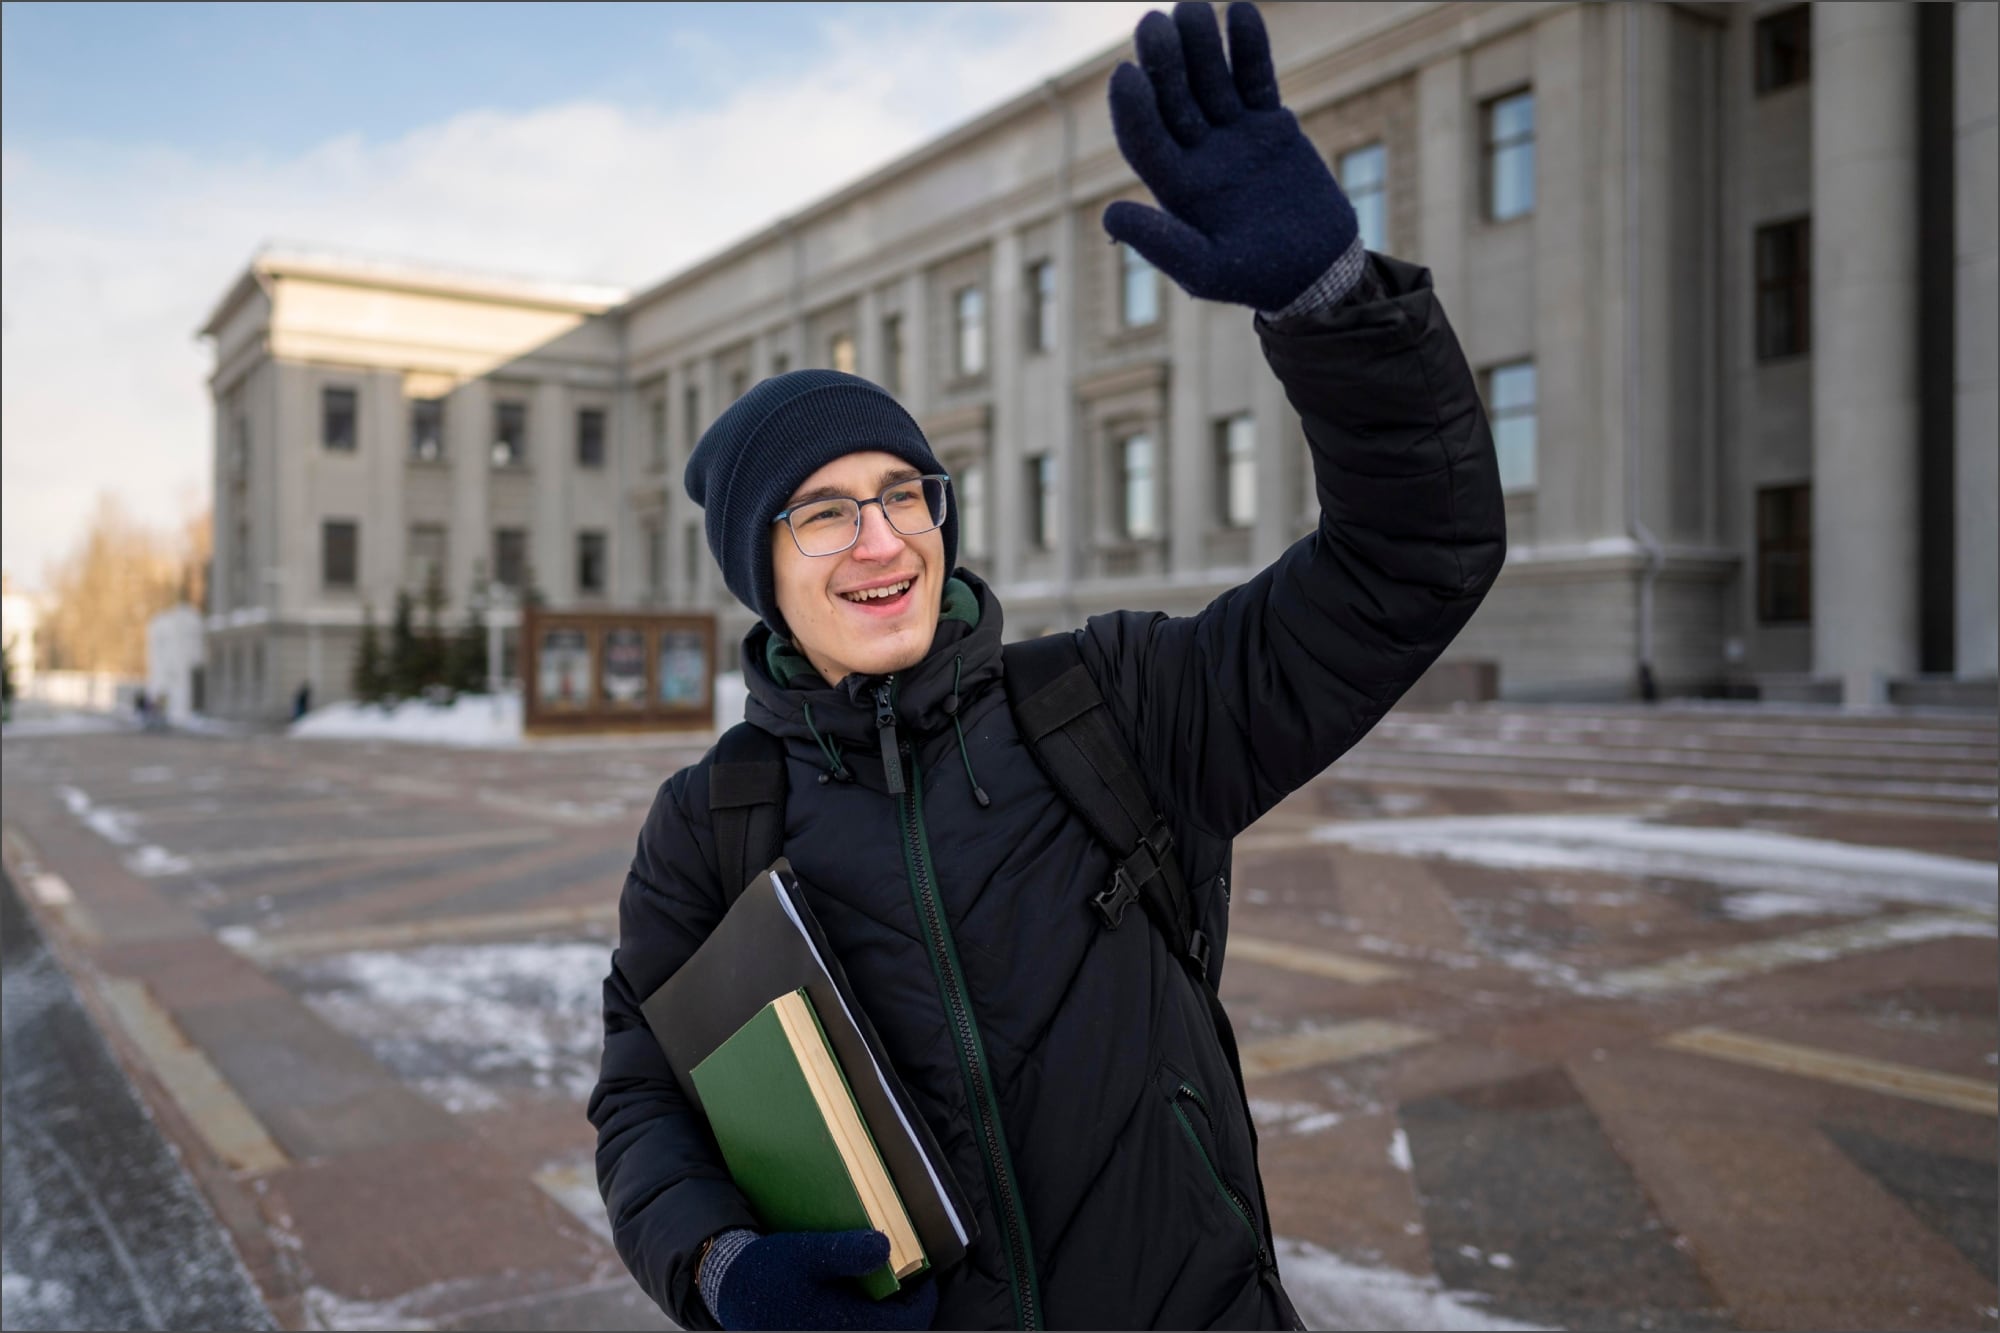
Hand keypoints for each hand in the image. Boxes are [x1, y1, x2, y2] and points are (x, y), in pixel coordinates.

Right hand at [709, 1229, 937, 1330]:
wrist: (728, 1289)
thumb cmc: (766, 1273)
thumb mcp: (806, 1254)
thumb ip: (846, 1252)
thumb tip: (885, 1246)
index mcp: (846, 1327)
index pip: (908, 1323)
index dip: (923, 1298)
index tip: (925, 1272)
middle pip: (892, 1326)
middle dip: (904, 1300)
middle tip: (906, 1268)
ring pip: (873, 1326)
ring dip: (883, 1304)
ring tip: (882, 1271)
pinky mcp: (820, 1329)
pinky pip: (855, 1323)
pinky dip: (862, 1307)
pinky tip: (854, 1283)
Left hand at [1103, 2, 1356, 310]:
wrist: (1315, 270)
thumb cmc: (1256, 277)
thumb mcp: (1207, 270)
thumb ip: (1162, 244)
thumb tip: (1109, 214)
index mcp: (1174, 186)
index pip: (1144, 138)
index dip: (1132, 108)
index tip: (1125, 74)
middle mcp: (1197, 153)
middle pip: (1172, 98)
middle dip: (1162, 62)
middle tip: (1153, 24)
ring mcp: (1232, 134)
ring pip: (1210, 79)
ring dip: (1200, 44)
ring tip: (1192, 8)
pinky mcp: (1268, 124)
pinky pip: (1256, 78)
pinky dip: (1250, 47)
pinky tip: (1241, 12)